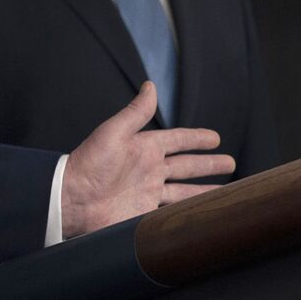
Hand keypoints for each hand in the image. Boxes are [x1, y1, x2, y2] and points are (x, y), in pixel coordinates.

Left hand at [61, 83, 234, 237]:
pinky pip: (174, 211)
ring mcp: (148, 192)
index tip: (215, 138)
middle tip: (230, 162)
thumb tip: (150, 85)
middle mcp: (149, 170)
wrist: (70, 200)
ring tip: (227, 190)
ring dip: (205, 189)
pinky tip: (205, 213)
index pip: (177, 140)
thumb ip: (135, 112)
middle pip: (187, 166)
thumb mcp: (113, 133)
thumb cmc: (87, 164)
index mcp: (143, 148)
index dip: (196, 139)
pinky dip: (191, 210)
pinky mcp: (145, 214)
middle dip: (208, 164)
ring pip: (185, 190)